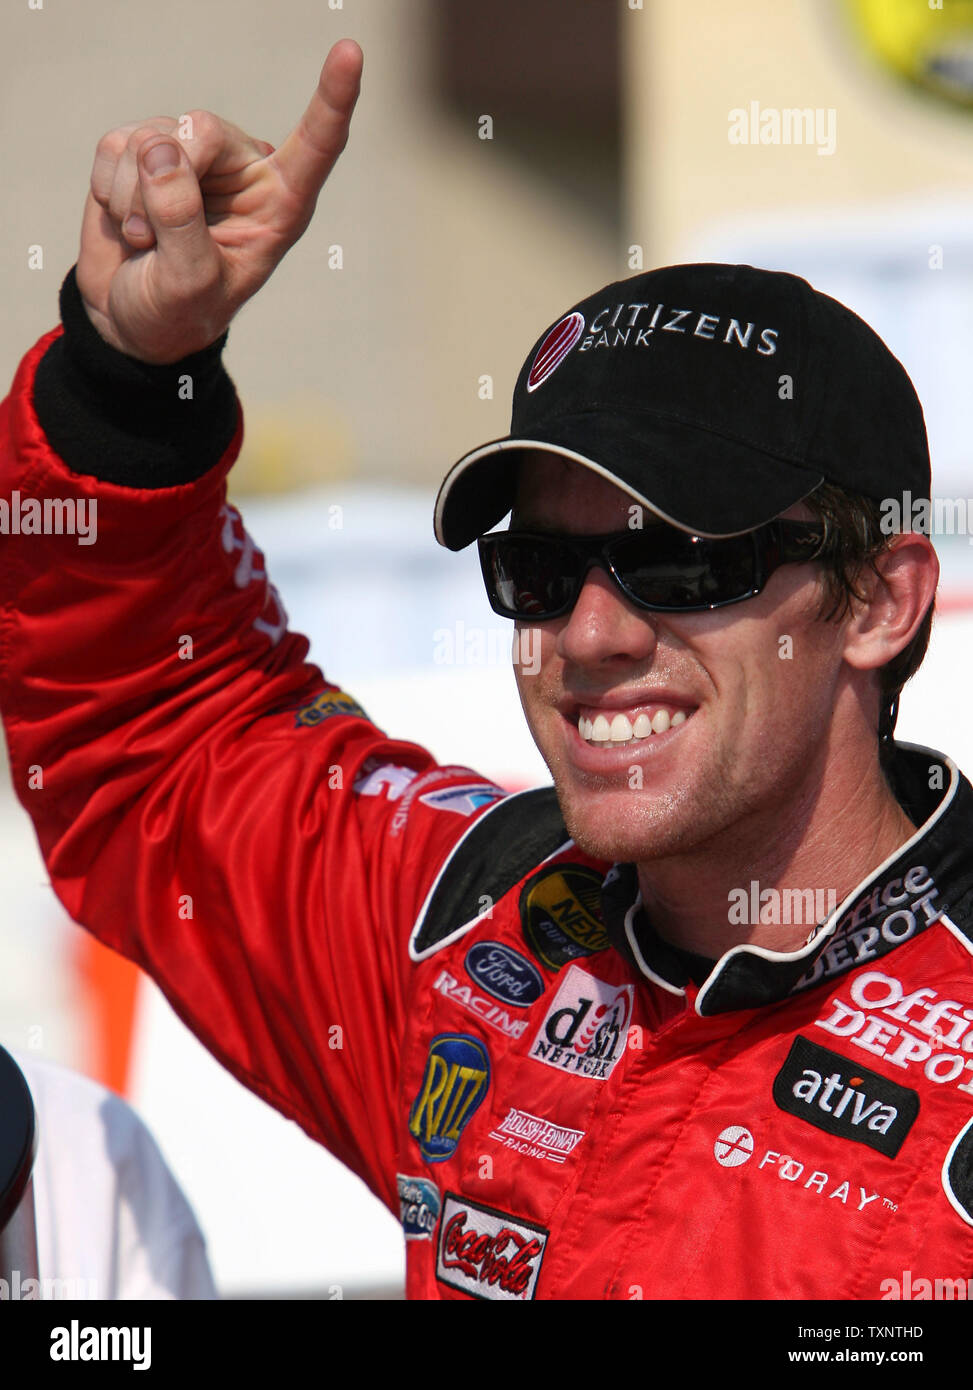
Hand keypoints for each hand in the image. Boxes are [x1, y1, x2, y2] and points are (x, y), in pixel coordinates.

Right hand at [77, 39, 362, 362]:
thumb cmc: (177, 311)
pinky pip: (116, 145)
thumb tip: (161, 152)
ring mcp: (191, 155)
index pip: (317, 145)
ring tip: (145, 242)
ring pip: (152, 138)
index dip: (333, 99)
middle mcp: (242, 169)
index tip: (350, 53)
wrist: (130, 320)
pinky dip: (109, 190)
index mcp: (280, 203)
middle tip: (153, 239)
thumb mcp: (189, 283)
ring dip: (132, 200)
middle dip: (164, 184)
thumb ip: (182, 222)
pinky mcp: (142, 149)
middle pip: (202, 131)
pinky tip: (125, 222)